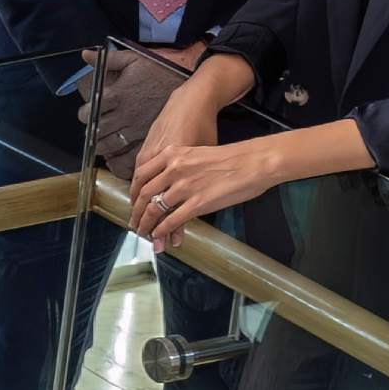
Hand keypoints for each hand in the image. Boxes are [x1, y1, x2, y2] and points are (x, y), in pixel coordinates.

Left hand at [90, 42, 202, 169]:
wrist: (192, 86)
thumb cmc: (161, 71)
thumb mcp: (134, 59)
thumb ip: (109, 59)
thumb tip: (86, 54)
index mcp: (117, 95)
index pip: (89, 111)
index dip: (84, 115)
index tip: (86, 115)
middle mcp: (124, 114)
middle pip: (98, 131)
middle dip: (92, 134)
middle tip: (93, 133)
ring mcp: (136, 129)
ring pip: (111, 145)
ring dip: (103, 147)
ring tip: (102, 146)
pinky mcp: (150, 140)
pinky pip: (129, 156)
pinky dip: (120, 162)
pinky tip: (117, 161)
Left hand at [129, 135, 278, 248]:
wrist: (255, 161)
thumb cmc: (232, 157)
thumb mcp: (196, 153)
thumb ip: (180, 165)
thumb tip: (170, 182)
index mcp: (172, 154)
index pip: (141, 175)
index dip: (133, 192)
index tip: (133, 202)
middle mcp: (173, 169)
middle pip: (144, 194)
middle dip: (136, 212)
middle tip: (134, 223)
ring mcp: (184, 187)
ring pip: (154, 209)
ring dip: (146, 225)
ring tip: (143, 233)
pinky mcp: (197, 203)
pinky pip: (171, 220)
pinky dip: (161, 230)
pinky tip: (159, 236)